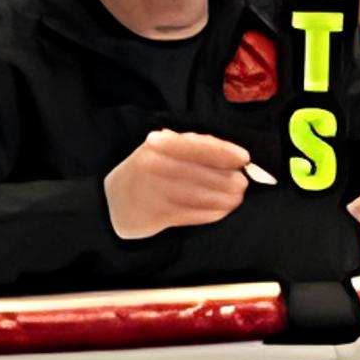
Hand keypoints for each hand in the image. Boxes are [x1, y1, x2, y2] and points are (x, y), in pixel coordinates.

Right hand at [105, 131, 254, 242]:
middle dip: (230, 180)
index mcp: (159, 145)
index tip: (244, 158)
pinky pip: (196, 214)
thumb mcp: (162, 148)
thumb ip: (193, 148)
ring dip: (226, 199)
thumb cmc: (148, 171)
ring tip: (235, 198)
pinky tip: (221, 209)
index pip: (197, 147)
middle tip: (242, 183)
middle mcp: (156, 166)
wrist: (116, 202)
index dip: (224, 152)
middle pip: (205, 174)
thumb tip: (236, 158)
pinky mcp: (160, 214)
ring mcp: (157, 192)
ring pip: (203, 196)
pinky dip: (214, 212)